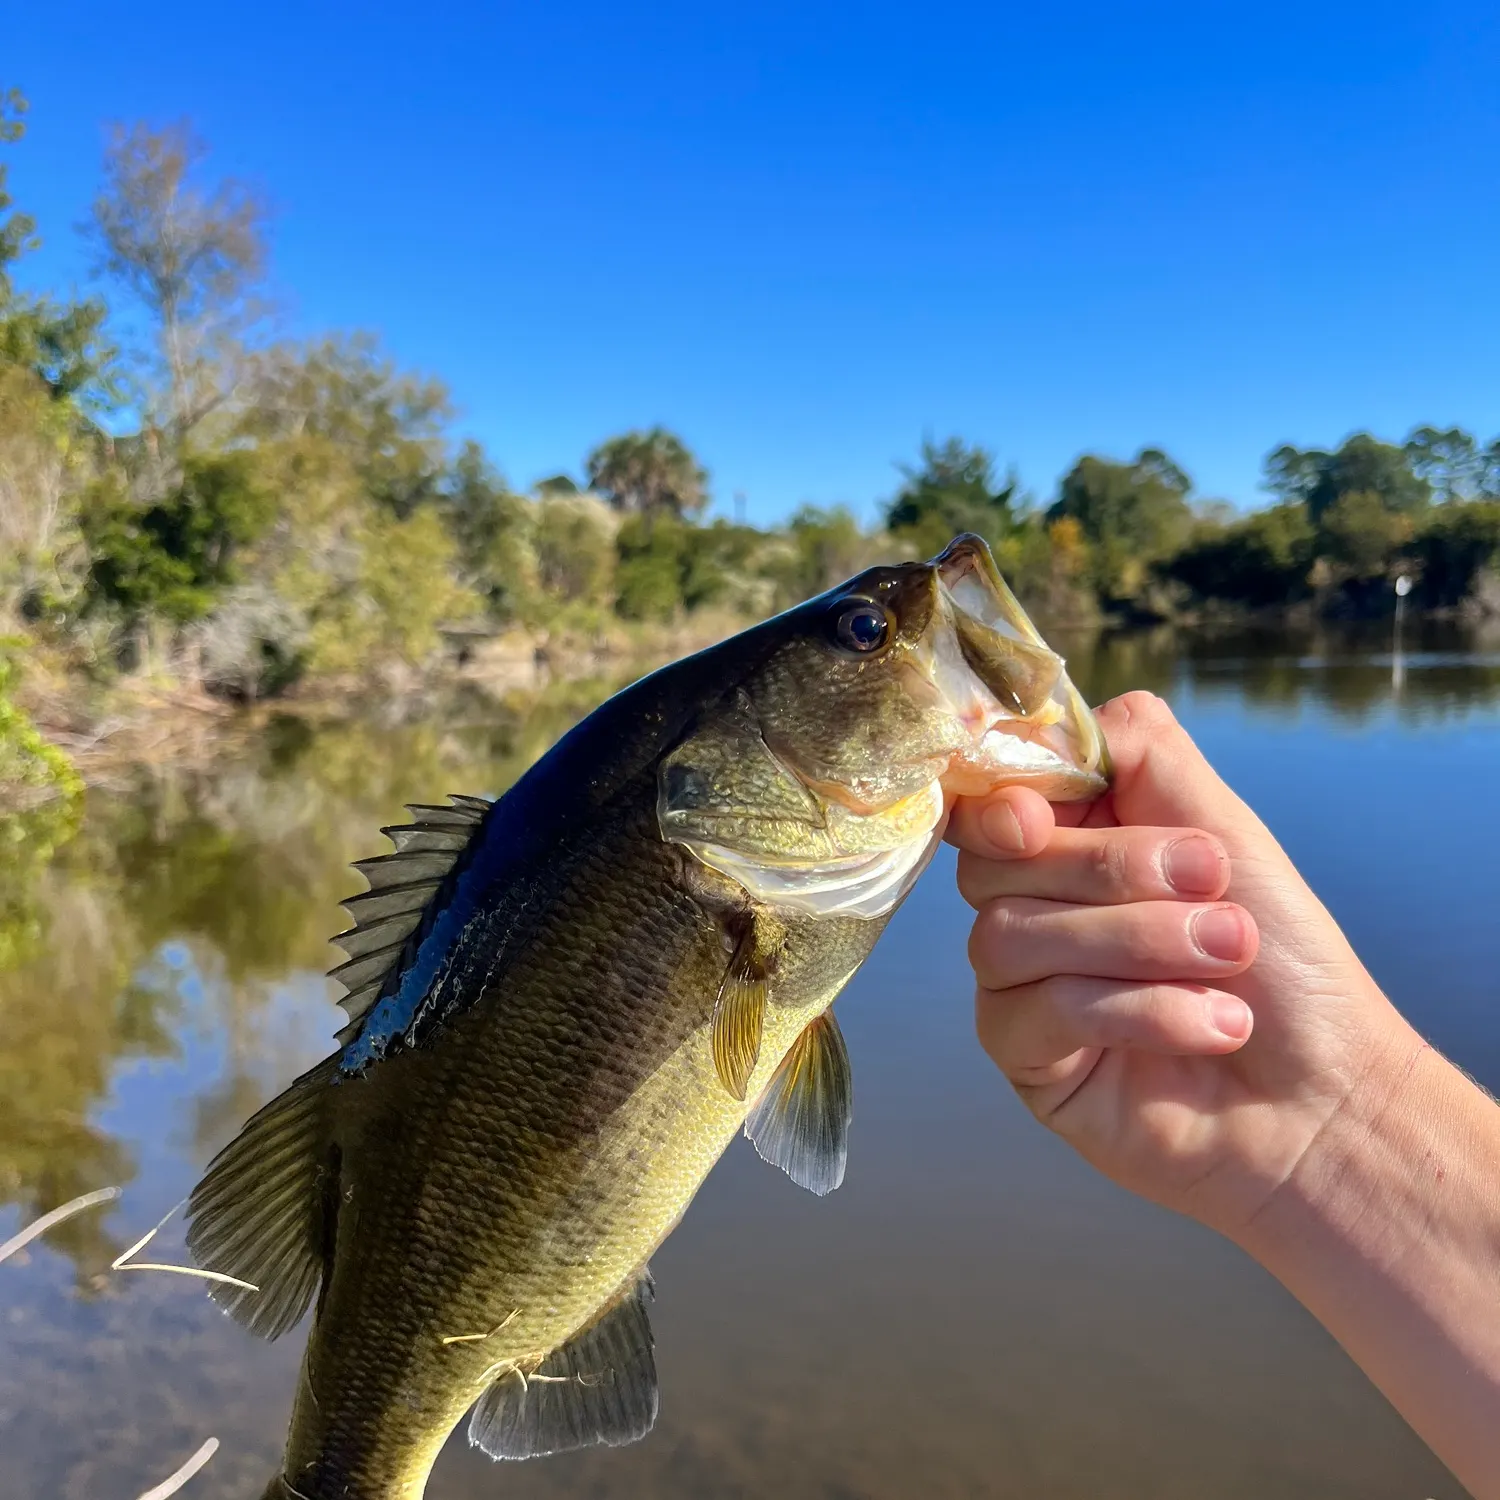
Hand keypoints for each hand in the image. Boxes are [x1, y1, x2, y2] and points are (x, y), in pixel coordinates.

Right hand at [949, 691, 1421, 1239]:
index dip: (999, 802)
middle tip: (1214, 888)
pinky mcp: (1028, 1061)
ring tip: (1228, 963)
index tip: (1039, 819)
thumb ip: (1137, 755)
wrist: (1328, 1096)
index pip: (988, 802)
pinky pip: (1041, 1014)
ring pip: (1011, 935)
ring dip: (1139, 941)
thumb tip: (1045, 718)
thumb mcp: (1222, 830)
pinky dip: (1139, 1011)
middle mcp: (1033, 910)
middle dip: (1111, 872)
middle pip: (994, 865)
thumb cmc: (1286, 962)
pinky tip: (1211, 1025)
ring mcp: (1021, 988)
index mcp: (1071, 846)